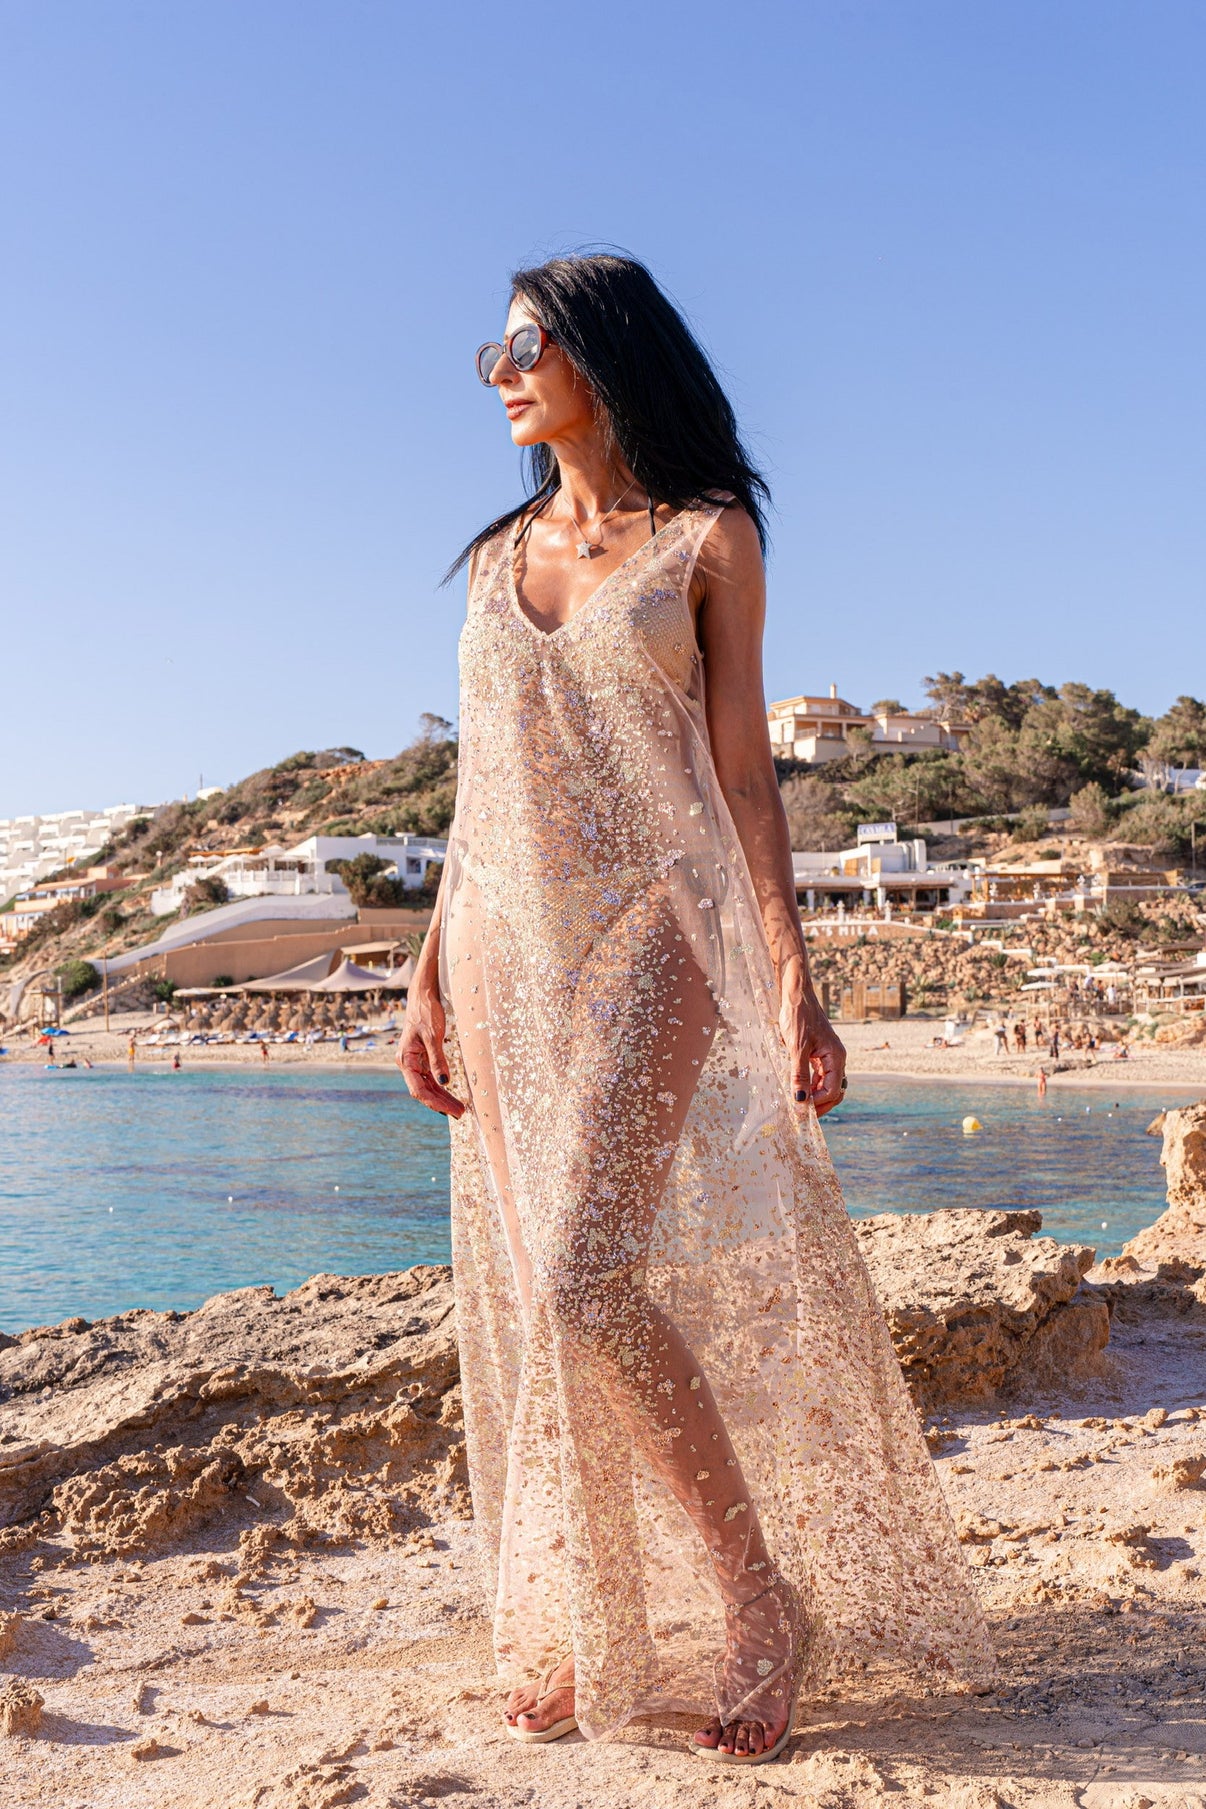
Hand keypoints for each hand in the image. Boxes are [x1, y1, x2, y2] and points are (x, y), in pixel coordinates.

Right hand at [396, 975, 464, 1118]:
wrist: (422, 995)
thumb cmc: (426, 1012)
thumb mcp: (434, 1036)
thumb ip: (438, 1060)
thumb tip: (444, 1082)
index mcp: (405, 1059)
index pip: (419, 1089)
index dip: (436, 1103)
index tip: (453, 1110)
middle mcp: (407, 1063)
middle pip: (423, 1090)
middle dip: (441, 1103)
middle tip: (461, 1113)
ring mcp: (414, 1061)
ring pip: (427, 1085)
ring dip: (442, 1097)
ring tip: (459, 1108)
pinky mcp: (421, 1058)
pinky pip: (430, 1077)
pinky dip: (440, 1087)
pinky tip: (450, 1095)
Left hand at [779, 969, 845, 1117]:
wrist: (796, 994)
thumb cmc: (798, 1017)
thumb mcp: (796, 1048)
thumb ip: (799, 1074)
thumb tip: (800, 1099)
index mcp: (836, 1057)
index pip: (833, 1090)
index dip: (818, 1103)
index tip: (800, 1111)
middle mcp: (836, 1058)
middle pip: (833, 1090)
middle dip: (820, 1104)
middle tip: (802, 1116)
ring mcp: (828, 1056)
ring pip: (826, 1084)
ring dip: (815, 1096)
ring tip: (799, 1106)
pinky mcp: (818, 1053)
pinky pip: (818, 1075)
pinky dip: (810, 1085)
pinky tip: (798, 1090)